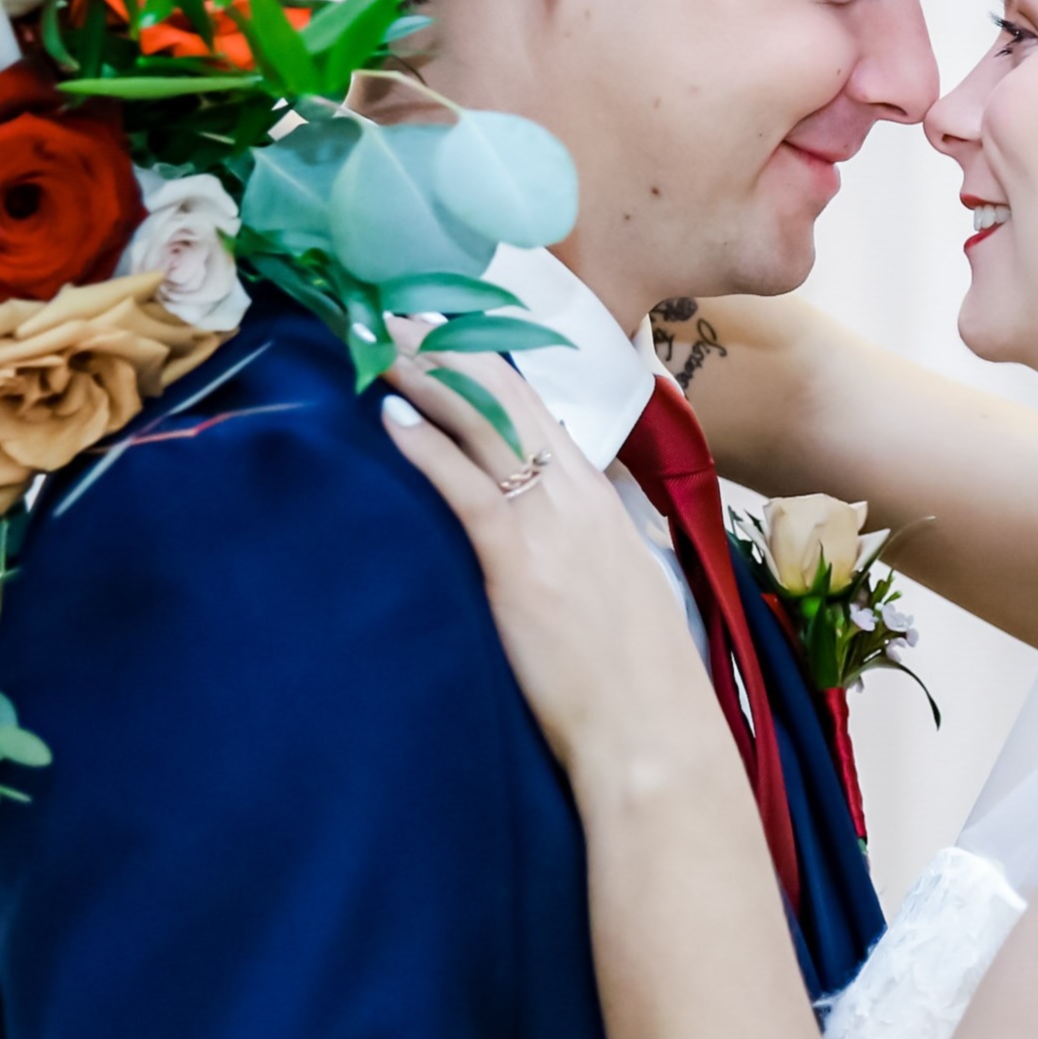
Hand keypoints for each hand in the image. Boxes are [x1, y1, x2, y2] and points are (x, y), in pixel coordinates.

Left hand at [379, 354, 717, 781]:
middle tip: (404, 303)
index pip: (543, 408)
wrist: (653, 735)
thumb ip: (584, 553)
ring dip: (430, 374)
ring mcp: (551, 526)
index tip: (454, 324)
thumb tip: (556, 541)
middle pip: (512, 397)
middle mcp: (578, 498)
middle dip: (456, 344)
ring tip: (384, 335)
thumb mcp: (618, 592)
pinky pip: (467, 487)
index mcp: (601, 502)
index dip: (494, 362)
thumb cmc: (635, 681)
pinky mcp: (520, 564)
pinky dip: (426, 444)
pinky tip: (392, 415)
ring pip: (486, 425)